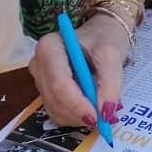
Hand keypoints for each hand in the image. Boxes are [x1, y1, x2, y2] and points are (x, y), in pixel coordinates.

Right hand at [28, 12, 130, 129]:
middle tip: (104, 117)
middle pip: (54, 99)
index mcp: (49, 47)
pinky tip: (90, 106)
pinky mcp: (45, 91)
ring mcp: (40, 79)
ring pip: (55, 110)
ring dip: (78, 116)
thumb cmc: (104, 37)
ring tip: (100, 107)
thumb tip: (106, 112)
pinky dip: (75, 116)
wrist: (100, 34)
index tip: (98, 117)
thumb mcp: (112, 55)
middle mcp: (38, 64)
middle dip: (79, 113)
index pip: (59, 83)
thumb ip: (110, 83)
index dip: (77, 104)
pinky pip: (57, 112)